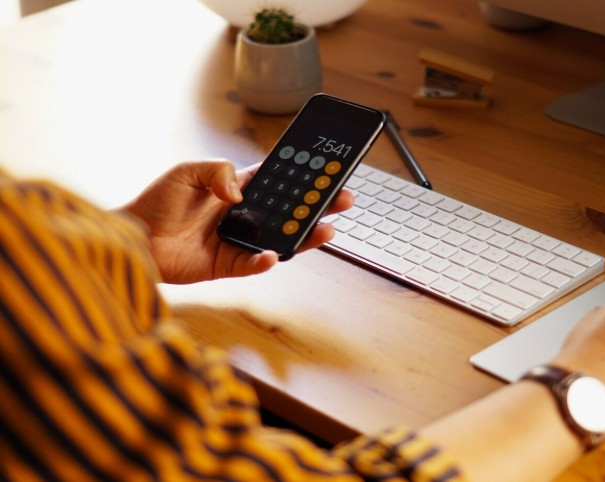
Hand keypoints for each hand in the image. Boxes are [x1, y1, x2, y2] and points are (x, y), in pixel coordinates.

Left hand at [120, 159, 353, 283]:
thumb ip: (218, 171)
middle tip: (341, 200)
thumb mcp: (186, 172)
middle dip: (316, 206)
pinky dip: (264, 261)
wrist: (133, 238)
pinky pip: (253, 264)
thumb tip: (241, 193)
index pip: (278, 181)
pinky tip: (273, 254)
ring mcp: (238, 241)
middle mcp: (243, 216)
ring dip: (304, 236)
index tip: (326, 171)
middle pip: (288, 211)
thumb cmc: (156, 203)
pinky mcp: (228, 265)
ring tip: (325, 230)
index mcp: (237, 190)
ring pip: (280, 239)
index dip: (302, 177)